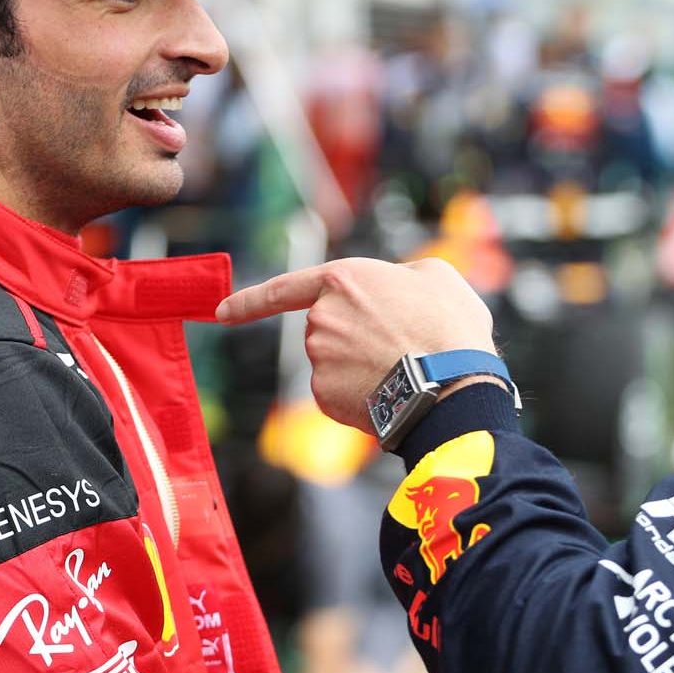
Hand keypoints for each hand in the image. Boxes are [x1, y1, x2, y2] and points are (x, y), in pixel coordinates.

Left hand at [218, 258, 495, 431]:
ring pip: (335, 364)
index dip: (250, 300)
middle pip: (328, 330)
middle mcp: (320, 319)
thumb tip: (394, 290)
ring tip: (404, 369)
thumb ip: (399, 276)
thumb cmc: (449, 326)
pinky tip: (391, 393)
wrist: (452, 385)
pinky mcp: (324, 397)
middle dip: (356, 338)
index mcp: (342, 279)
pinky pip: (339, 394)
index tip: (221, 312)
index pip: (284, 288)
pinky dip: (361, 396)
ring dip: (361, 367)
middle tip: (403, 344)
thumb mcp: (434, 276)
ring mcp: (318, 360)